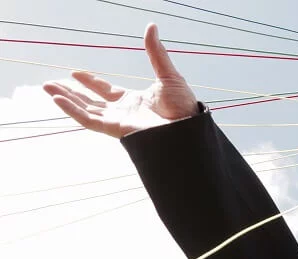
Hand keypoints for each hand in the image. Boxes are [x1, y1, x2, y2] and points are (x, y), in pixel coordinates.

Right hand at [43, 23, 198, 137]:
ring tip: (47, 88)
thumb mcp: (167, 75)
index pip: (106, 92)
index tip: (74, 73)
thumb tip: (151, 27)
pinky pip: (89, 121)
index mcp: (134, 101)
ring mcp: (118, 122)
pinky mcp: (116, 130)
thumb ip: (155, 53)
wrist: (189, 128)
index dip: (90, 82)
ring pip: (85, 111)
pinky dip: (72, 111)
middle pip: (90, 103)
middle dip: (70, 93)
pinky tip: (58, 99)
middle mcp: (123, 113)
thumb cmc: (185, 107)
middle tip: (50, 84)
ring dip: (65, 100)